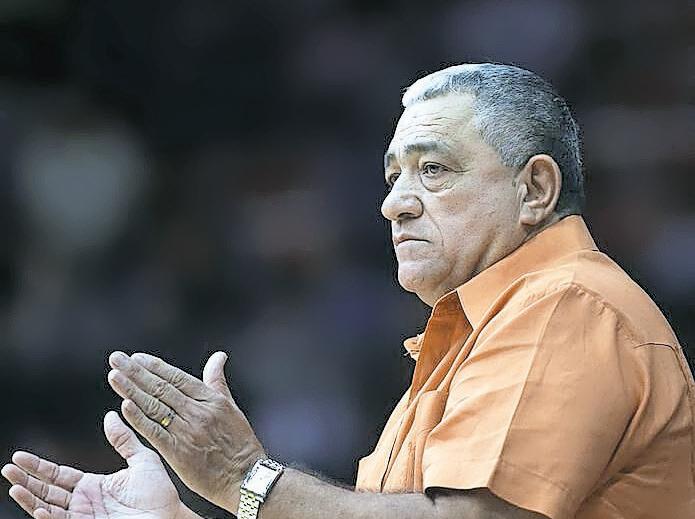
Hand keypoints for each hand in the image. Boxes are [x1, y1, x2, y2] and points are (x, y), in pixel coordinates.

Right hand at [2, 412, 186, 518]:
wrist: (171, 518)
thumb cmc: (161, 495)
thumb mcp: (142, 461)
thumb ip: (124, 440)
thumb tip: (111, 415)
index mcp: (94, 486)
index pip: (59, 475)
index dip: (39, 467)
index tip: (20, 457)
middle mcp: (85, 503)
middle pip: (47, 490)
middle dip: (27, 479)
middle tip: (8, 468)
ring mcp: (84, 518)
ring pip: (48, 507)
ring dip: (30, 498)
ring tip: (14, 485)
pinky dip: (47, 516)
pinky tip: (37, 506)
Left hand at [107, 350, 265, 511]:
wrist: (246, 477)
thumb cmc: (240, 443)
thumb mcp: (231, 407)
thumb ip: (217, 381)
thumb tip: (218, 356)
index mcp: (211, 400)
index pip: (177, 378)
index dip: (155, 366)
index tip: (136, 357)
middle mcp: (198, 412)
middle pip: (161, 388)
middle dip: (136, 372)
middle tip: (116, 359)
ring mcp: (187, 431)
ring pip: (154, 407)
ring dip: (131, 390)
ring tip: (114, 376)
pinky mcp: (179, 452)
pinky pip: (155, 432)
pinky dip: (139, 418)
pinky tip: (124, 406)